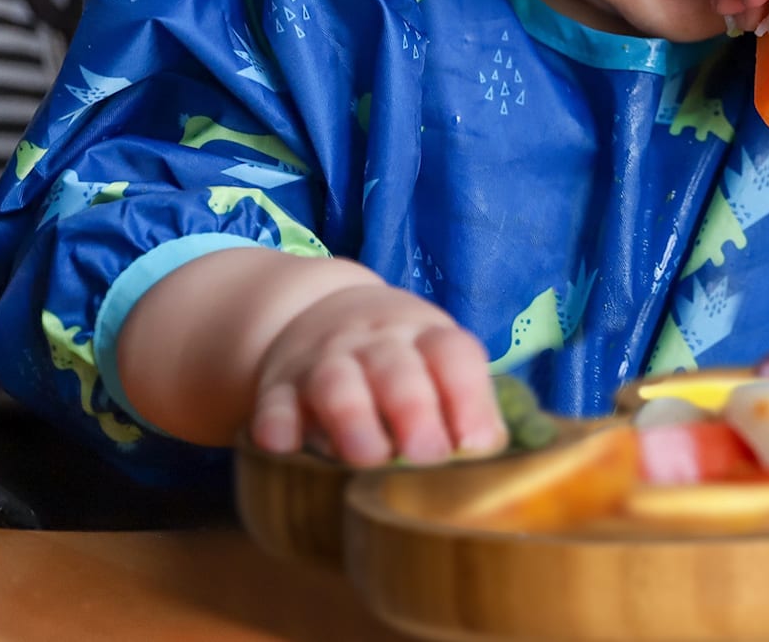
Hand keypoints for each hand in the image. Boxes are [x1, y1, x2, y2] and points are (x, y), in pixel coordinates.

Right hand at [249, 277, 506, 466]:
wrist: (318, 312)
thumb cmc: (397, 355)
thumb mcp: (434, 359)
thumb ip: (463, 400)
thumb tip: (495, 453)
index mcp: (425, 335)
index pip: (454, 354)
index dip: (469, 397)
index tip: (476, 443)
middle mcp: (376, 342)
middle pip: (397, 368)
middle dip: (414, 410)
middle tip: (428, 456)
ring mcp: (325, 360)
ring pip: (337, 381)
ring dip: (353, 418)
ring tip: (367, 457)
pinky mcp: (279, 386)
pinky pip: (274, 403)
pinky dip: (277, 425)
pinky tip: (284, 446)